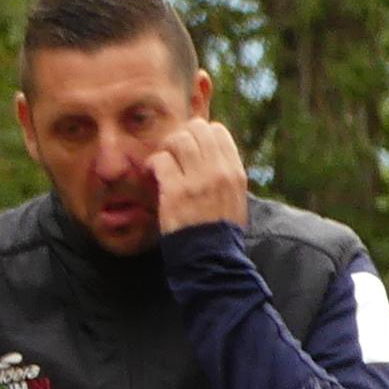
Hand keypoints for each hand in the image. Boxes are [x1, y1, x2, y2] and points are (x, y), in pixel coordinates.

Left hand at [150, 119, 250, 237]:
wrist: (211, 259)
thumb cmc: (219, 230)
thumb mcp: (234, 198)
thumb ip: (223, 172)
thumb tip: (206, 147)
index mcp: (235, 173)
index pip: (217, 131)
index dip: (200, 136)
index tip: (191, 151)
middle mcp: (220, 173)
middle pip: (196, 129)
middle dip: (181, 138)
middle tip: (174, 156)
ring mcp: (198, 181)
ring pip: (177, 139)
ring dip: (166, 149)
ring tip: (164, 166)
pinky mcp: (177, 191)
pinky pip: (160, 159)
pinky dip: (153, 166)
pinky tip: (153, 177)